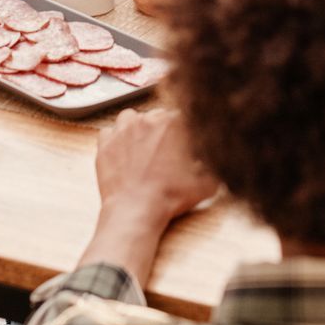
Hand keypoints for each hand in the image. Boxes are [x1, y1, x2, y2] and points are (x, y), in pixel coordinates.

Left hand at [95, 110, 218, 225]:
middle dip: (162, 130)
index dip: (185, 129)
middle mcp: (146, 119)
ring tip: (142, 147)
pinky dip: (116, 140)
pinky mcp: (105, 144)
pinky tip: (123, 153)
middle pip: (157, 115)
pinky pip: (110, 132)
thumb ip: (215, 162)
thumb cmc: (171, 197)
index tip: (185, 142)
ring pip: (131, 117)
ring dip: (137, 128)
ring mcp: (122, 130)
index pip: (182, 114)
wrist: (136, 210)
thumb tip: (219, 154)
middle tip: (166, 152)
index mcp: (173, 122)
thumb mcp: (207, 182)